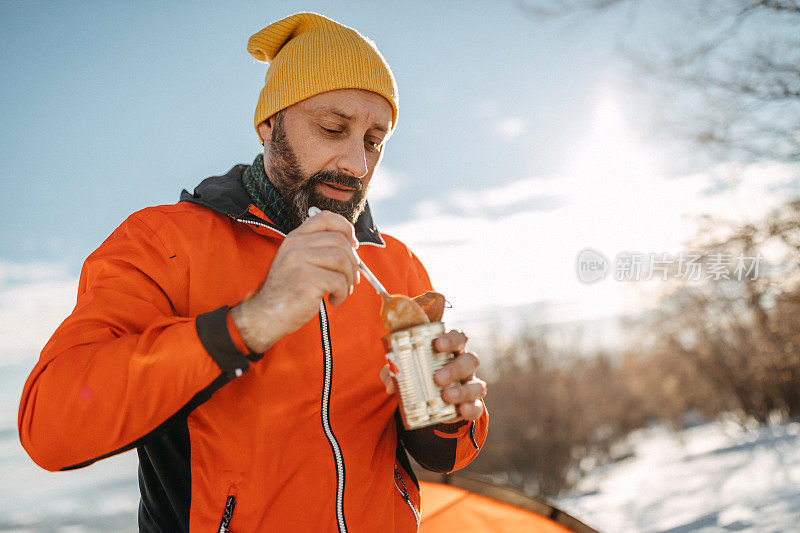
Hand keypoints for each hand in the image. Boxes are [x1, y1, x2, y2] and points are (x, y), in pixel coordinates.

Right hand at [231, 210, 360, 352]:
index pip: (325, 218)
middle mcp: (296, 246)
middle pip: (339, 241)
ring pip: (342, 260)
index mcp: (294, 238)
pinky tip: (333, 300)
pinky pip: (339, 281)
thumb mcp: (297, 262)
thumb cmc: (287, 292)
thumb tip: (352, 247)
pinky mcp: (307, 280)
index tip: (353, 244)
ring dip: (349, 278)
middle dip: (353, 261)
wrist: (266, 314)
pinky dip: (342, 293)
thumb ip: (317, 250)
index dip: (345, 228)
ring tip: (342, 290)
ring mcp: (300, 261)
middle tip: (352, 278)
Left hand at [380, 329, 486, 421]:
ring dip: (463, 390)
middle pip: (470, 360)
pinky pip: (477, 407)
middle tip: (438, 378)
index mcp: (451, 351)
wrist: (428, 402)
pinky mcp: (471, 405)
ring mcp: (470, 385)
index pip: (459, 338)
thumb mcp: (404, 371)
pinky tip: (462, 410)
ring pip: (478, 384)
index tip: (438, 344)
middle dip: (455, 368)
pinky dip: (471, 409)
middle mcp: (464, 366)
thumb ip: (394, 373)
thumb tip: (391, 384)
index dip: (452, 339)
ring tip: (446, 396)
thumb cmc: (418, 376)